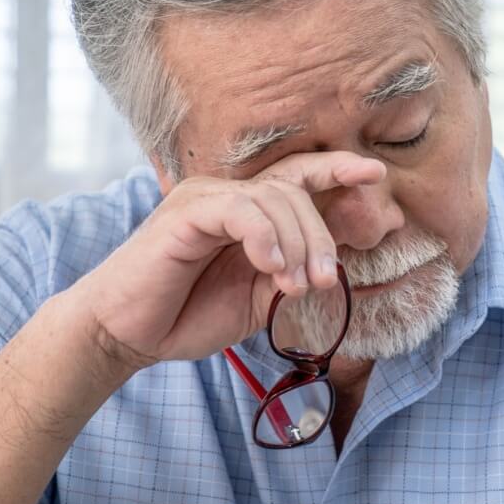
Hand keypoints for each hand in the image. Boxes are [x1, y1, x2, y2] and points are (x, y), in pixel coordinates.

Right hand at [71, 151, 385, 368]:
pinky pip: (241, 210)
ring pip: (275, 198)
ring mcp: (204, 199)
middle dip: (321, 235)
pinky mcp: (185, 212)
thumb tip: (331, 266)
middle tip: (327, 280)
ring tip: (295, 286)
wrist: (127, 334)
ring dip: (298, 245)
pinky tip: (271, 270)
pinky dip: (265, 238)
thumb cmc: (186, 314)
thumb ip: (290, 276)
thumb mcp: (256, 298)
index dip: (338, 170)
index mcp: (245, 210)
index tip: (376, 174)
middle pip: (296, 190)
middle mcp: (226, 194)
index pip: (298, 177)